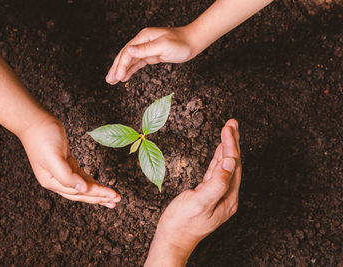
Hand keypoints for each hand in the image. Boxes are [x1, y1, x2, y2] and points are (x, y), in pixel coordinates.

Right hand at [18, 116, 120, 207]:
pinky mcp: (65, 164)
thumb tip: (81, 189)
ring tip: (111, 197)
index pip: (79, 192)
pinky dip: (90, 182)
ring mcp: (60, 173)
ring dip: (97, 192)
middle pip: (81, 193)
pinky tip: (99, 186)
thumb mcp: (54, 157)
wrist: (34, 121)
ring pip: (82, 187)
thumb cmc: (43, 136)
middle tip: (117, 200)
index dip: (97, 193)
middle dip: (100, 197)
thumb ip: (66, 176)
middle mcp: (55, 181)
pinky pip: (80, 177)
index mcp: (52, 181)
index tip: (112, 195)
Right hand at [106, 27, 196, 84]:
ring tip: (112, 81)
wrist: (193, 42)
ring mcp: (146, 49)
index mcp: (143, 37)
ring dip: (121, 70)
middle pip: (125, 56)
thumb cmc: (181, 43)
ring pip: (130, 61)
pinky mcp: (151, 55)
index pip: (127, 52)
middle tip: (108, 80)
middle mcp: (142, 42)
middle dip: (116, 68)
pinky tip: (124, 77)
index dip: (121, 65)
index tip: (117, 77)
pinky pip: (137, 64)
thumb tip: (129, 50)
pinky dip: (130, 70)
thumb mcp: (163, 46)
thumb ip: (146, 49)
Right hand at [145, 119, 240, 265]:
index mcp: (228, 197)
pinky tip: (219, 151)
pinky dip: (218, 158)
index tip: (228, 127)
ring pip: (225, 166)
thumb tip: (229, 161)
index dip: (231, 144)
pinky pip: (216, 172)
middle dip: (233, 142)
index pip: (233, 164)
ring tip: (228, 130)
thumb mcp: (200, 202)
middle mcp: (227, 195)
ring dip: (227, 147)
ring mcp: (218, 195)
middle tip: (232, 123)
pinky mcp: (208, 194)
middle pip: (233, 163)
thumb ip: (217, 182)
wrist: (172, 239)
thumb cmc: (182, 223)